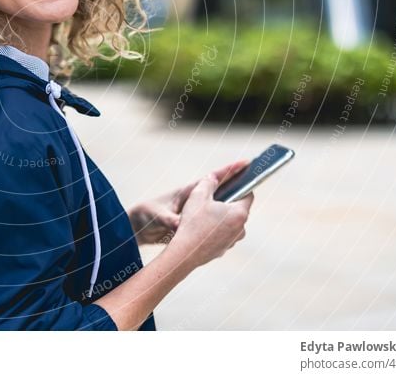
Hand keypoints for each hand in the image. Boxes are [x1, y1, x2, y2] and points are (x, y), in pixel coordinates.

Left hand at [128, 159, 249, 244]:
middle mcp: (196, 200)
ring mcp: (198, 213)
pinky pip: (215, 224)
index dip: (231, 170)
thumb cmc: (146, 215)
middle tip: (256, 183)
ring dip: (233, 210)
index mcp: (188, 192)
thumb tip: (177, 225)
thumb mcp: (156, 215)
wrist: (139, 227)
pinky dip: (224, 227)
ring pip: (221, 209)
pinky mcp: (196, 226)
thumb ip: (168, 219)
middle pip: (223, 192)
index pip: (213, 178)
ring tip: (246, 214)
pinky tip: (232, 233)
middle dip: (240, 188)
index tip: (248, 162)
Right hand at [170, 169, 254, 272]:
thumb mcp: (198, 195)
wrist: (185, 252)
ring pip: (230, 223)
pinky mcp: (224, 249)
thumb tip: (213, 178)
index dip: (240, 186)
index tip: (232, 183)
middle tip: (212, 197)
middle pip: (239, 209)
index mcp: (239, 213)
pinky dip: (215, 229)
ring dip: (221, 217)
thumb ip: (208, 182)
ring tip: (204, 213)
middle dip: (227, 202)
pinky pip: (223, 234)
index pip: (248, 194)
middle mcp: (241, 228)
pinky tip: (201, 227)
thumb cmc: (193, 223)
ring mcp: (233, 240)